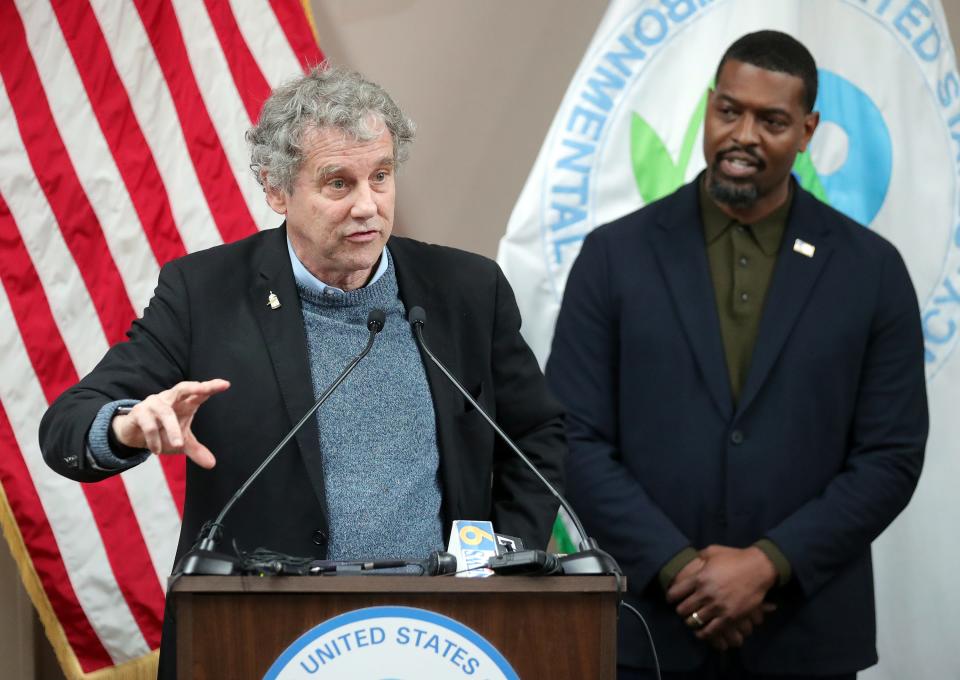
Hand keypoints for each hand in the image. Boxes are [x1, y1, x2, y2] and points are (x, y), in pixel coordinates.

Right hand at [111, 379, 229, 468]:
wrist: (133, 434)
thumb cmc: (162, 431)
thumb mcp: (181, 441)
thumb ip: (196, 450)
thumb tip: (211, 464)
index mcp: (183, 402)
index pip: (199, 393)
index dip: (210, 387)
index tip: (225, 384)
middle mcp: (169, 398)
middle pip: (183, 388)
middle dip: (195, 388)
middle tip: (206, 389)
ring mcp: (153, 403)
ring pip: (166, 413)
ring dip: (172, 430)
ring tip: (178, 445)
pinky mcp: (138, 412)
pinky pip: (149, 425)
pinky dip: (155, 440)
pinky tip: (157, 450)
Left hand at [667, 545, 777, 643]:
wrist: (758, 568)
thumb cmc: (735, 557)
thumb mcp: (712, 551)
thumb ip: (699, 558)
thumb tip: (691, 561)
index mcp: (699, 578)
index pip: (675, 593)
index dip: (671, 597)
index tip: (671, 599)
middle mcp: (705, 594)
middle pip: (683, 610)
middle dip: (681, 611)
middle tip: (684, 610)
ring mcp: (717, 607)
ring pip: (694, 621)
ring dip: (691, 622)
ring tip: (692, 621)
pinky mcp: (729, 617)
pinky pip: (711, 631)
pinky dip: (703, 634)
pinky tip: (701, 633)